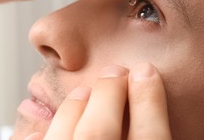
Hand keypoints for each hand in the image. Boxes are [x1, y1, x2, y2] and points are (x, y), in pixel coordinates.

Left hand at [26, 63, 171, 138]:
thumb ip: (154, 134)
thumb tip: (166, 108)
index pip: (150, 138)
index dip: (149, 100)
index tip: (146, 72)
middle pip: (100, 132)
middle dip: (108, 94)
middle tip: (116, 71)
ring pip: (66, 139)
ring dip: (74, 110)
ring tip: (83, 92)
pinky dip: (38, 137)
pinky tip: (37, 128)